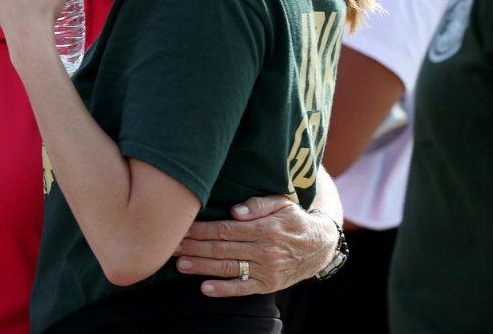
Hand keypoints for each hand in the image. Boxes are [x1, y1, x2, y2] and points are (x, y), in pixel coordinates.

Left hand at [174, 195, 337, 296]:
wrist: (320, 246)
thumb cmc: (294, 219)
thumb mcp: (282, 203)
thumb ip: (258, 204)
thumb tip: (235, 211)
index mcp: (265, 228)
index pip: (225, 229)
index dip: (201, 229)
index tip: (182, 227)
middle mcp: (264, 250)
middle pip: (222, 248)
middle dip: (194, 247)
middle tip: (171, 246)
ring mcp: (266, 270)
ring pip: (228, 268)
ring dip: (202, 267)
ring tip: (180, 265)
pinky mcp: (268, 285)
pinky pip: (243, 289)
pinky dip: (224, 290)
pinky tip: (205, 288)